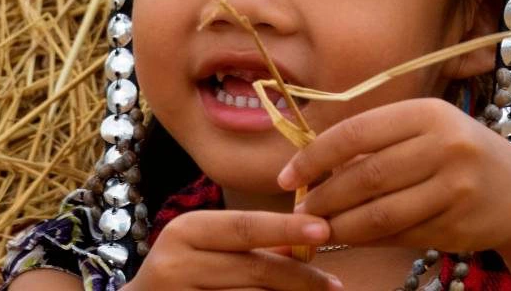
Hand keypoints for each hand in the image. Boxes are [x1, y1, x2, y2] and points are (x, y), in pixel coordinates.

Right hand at [125, 210, 344, 290]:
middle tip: (334, 284)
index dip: (287, 227)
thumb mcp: (208, 247)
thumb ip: (252, 244)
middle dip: (301, 278)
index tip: (324, 229)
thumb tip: (308, 241)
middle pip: (254, 269)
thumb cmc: (182, 271)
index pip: (245, 226)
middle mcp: (175, 264)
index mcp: (185, 230)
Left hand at [277, 98, 510, 253]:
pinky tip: (351, 237)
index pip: (357, 132)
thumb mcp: (425, 130)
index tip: (287, 175)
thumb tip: (312, 166)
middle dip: (324, 197)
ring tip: (317, 229)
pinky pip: (402, 236)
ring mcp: (458, 187)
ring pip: (382, 213)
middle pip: (367, 176)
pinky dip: (369, 239)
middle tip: (300, 210)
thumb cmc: (457, 152)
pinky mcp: (462, 225)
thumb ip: (376, 141)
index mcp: (428, 113)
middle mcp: (447, 145)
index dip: (316, 156)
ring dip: (341, 225)